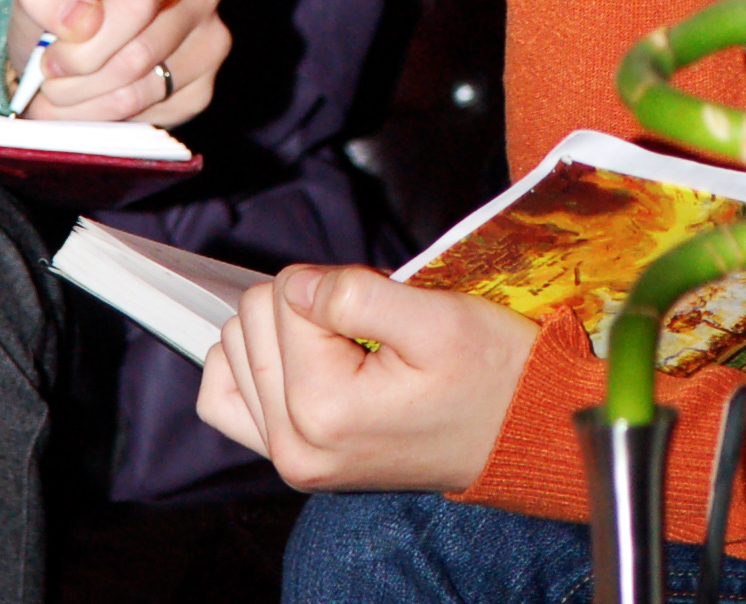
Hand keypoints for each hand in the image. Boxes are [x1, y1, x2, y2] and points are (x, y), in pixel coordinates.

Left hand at [9, 0, 228, 126]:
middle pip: (138, 52)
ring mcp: (209, 40)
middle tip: (47, 72)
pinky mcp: (202, 89)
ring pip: (137, 90)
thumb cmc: (61, 15)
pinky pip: (145, 115)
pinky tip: (85, 103)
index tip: (50, 46)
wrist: (70, 53)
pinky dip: (99, 118)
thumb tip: (78, 20)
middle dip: (78, 72)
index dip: (87, 30)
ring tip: (56, 91)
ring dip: (82, 100)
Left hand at [197, 266, 537, 491]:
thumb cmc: (488, 373)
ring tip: (347, 345)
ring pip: (235, 348)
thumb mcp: (436, 319)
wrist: (518, 431)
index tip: (384, 309)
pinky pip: (226, 399)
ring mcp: (290, 460)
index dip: (338, 284)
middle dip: (310, 305)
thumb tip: (295, 284)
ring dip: (285, 332)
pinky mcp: (295, 460)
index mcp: (324, 409)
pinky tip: (296, 358)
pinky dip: (252, 364)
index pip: (286, 294)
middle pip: (253, 319)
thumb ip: (355, 294)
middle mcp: (294, 446)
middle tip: (370, 328)